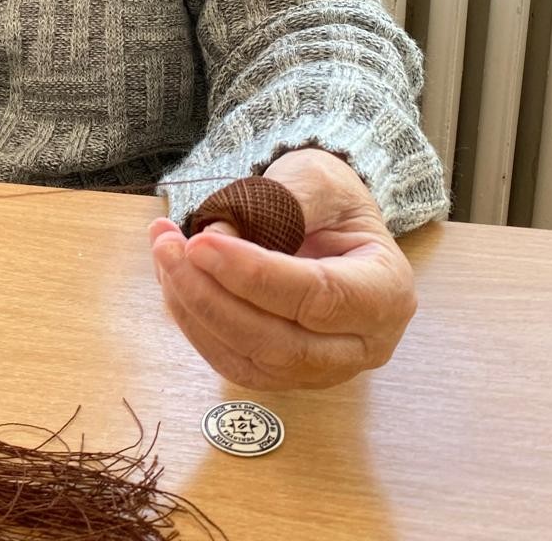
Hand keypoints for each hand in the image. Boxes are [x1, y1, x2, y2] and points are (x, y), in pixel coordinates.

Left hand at [148, 148, 416, 389]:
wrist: (328, 223)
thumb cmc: (330, 200)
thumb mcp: (319, 178)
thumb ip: (281, 203)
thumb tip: (219, 231)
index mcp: (386, 292)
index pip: (320, 296)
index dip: (254, 274)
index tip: (201, 242)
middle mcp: (364, 344)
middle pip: (282, 343)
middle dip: (213, 297)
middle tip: (168, 247)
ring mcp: (325, 368)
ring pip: (252, 360)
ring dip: (195, 311)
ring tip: (164, 255)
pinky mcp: (285, 374)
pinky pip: (233, 362)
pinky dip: (195, 325)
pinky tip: (173, 282)